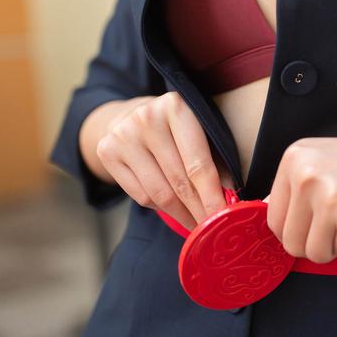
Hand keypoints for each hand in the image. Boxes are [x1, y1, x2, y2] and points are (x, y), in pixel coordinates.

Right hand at [94, 92, 232, 230]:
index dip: (212, 196)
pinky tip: (174, 212)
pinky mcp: (107, 152)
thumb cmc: (174, 125)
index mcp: (175, 107)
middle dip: (199, 210)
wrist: (130, 114)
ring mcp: (123, 135)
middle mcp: (146, 118)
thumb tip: (230, 196)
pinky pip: (140, 195)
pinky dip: (161, 209)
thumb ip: (215, 158)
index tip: (225, 219)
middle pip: (178, 181)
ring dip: (181, 215)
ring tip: (196, 225)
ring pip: (158, 193)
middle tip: (212, 229)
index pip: (197, 164)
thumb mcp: (198, 129)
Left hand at [263, 132, 336, 263]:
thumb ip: (296, 186)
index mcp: (295, 157)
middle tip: (332, 231)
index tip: (307, 230)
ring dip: (332, 247)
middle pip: (289, 239)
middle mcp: (306, 175)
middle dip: (311, 244)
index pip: (272, 216)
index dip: (291, 231)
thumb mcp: (324, 160)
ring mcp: (329, 197)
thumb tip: (270, 220)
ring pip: (313, 252)